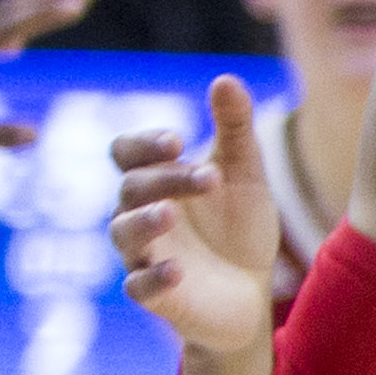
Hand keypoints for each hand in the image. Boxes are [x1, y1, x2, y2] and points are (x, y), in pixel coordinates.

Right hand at [109, 72, 284, 374]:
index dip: (145, 144)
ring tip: (170, 214)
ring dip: (146, 222)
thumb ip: (234, 130)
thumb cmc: (238, 226)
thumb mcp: (244, 176)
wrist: (251, 291)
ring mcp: (141, 254)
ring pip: (124, 233)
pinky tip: (176, 271)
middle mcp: (137, 213)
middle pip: (133, 188)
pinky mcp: (154, 295)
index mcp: (154, 180)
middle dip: (167, 180)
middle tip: (208, 177)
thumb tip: (226, 78)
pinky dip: (154, 278)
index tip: (176, 140)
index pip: (127, 153)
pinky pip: (140, 286)